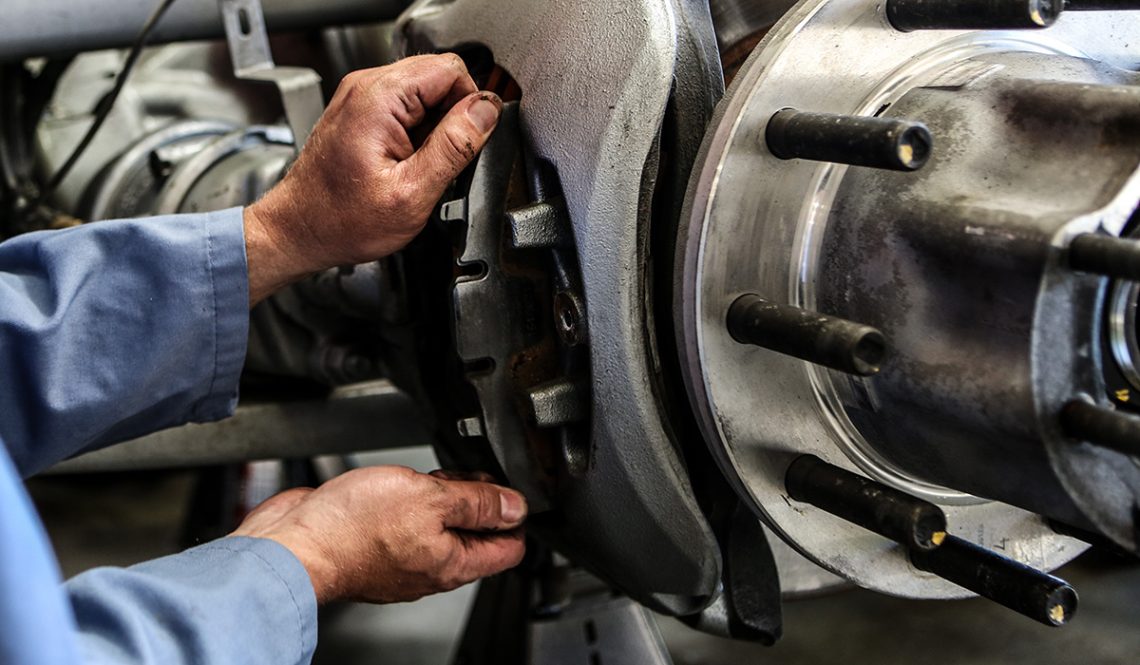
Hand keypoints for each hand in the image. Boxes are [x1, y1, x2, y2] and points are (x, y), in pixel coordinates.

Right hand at [231, 466, 527, 603]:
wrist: (290, 543)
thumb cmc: (351, 529)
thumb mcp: (430, 499)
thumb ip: (477, 502)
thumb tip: (515, 506)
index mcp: (452, 564)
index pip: (509, 549)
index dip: (518, 516)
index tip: (513, 489)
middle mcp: (429, 567)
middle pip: (474, 535)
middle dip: (480, 500)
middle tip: (472, 472)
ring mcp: (401, 557)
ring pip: (439, 526)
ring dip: (443, 497)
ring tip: (434, 475)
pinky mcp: (373, 544)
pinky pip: (406, 523)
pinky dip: (410, 501)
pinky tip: (400, 483)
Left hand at [243, 54, 502, 303]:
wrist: (301, 230)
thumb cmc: (342, 220)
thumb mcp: (413, 192)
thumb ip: (455, 147)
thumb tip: (487, 111)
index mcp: (380, 98)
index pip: (452, 70)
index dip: (470, 106)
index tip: (465, 142)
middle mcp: (367, 86)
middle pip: (440, 74)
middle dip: (454, 115)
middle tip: (442, 158)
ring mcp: (360, 96)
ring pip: (426, 90)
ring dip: (436, 125)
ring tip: (420, 162)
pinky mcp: (360, 110)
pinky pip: (407, 105)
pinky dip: (418, 131)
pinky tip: (407, 161)